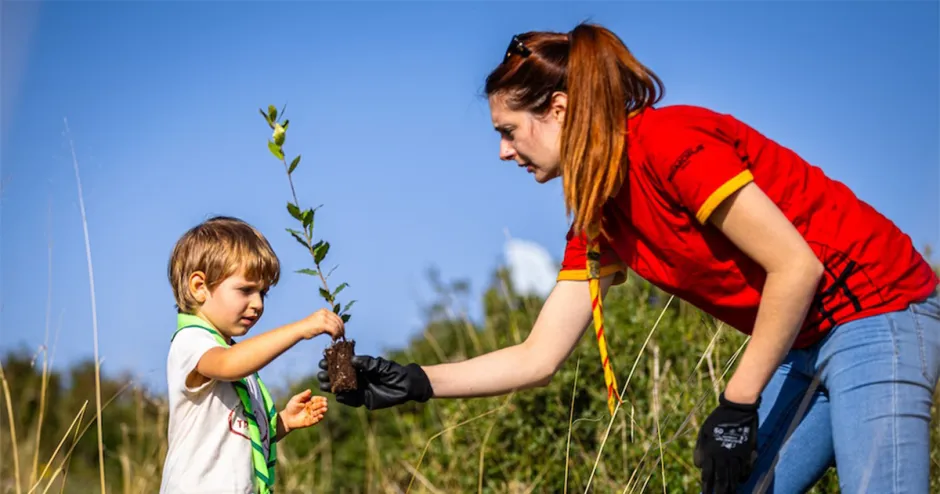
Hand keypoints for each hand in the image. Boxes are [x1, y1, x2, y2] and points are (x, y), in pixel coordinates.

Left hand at [278, 389, 327, 433]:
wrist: (286, 418)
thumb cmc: (291, 407)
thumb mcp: (296, 399)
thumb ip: (303, 395)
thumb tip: (310, 390)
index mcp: (309, 402)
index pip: (316, 400)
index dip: (320, 399)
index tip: (324, 399)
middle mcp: (311, 408)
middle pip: (318, 406)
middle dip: (322, 404)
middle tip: (325, 403)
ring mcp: (311, 415)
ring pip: (318, 412)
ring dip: (322, 411)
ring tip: (325, 409)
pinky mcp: (310, 422)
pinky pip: (315, 420)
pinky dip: (319, 418)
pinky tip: (321, 416)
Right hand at [298, 309, 343, 340]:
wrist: (299, 329)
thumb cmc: (308, 327)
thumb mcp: (318, 321)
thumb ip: (327, 322)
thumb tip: (337, 329)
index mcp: (324, 310)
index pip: (337, 317)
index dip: (341, 325)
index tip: (342, 331)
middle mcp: (324, 313)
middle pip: (338, 321)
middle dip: (341, 329)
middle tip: (342, 336)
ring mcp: (324, 318)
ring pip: (337, 326)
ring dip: (339, 333)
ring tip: (337, 338)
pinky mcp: (323, 325)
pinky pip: (334, 330)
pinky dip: (336, 335)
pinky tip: (333, 339)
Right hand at [316, 355, 432, 409]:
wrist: (406, 386)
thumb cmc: (395, 372)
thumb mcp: (381, 365)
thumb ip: (367, 363)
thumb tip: (351, 359)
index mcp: (361, 367)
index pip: (343, 365)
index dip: (333, 363)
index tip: (323, 361)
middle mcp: (359, 378)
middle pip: (340, 377)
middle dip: (329, 375)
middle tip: (321, 373)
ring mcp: (361, 389)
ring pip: (343, 389)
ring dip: (333, 387)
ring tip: (324, 384)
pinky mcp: (365, 400)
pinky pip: (352, 400)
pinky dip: (344, 398)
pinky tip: (337, 396)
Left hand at [693, 393, 759, 492]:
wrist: (736, 409)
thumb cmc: (716, 420)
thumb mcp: (703, 433)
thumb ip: (700, 450)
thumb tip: (700, 466)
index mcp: (710, 451)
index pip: (707, 475)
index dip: (706, 487)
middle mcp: (722, 456)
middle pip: (721, 479)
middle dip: (719, 492)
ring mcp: (736, 455)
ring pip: (734, 477)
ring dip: (732, 488)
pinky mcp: (747, 452)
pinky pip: (746, 469)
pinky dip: (744, 477)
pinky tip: (742, 481)